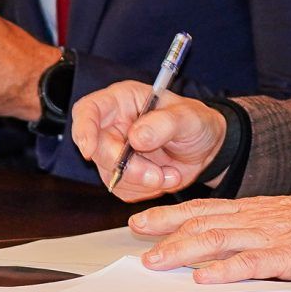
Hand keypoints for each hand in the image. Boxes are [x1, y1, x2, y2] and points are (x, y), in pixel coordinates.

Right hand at [70, 80, 227, 197]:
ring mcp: (116, 151)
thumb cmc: (196, 123)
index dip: (83, 129)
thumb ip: (164, 124)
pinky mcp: (124, 174)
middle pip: (96, 149)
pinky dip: (146, 190)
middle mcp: (114, 125)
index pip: (88, 110)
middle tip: (155, 175)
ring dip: (141, 182)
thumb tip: (136, 137)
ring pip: (109, 174)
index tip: (89, 150)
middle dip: (126, 167)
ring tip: (170, 174)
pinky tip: (166, 178)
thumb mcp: (188, 118)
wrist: (207, 148)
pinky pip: (123, 189)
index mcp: (123, 101)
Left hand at [130, 193, 290, 282]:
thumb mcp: (290, 218)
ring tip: (156, 261)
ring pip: (219, 240)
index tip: (143, 220)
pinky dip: (226, 271)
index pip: (207, 209)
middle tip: (136, 237)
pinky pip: (253, 264)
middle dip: (166, 229)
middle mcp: (260, 218)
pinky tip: (206, 278)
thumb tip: (229, 242)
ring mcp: (274, 237)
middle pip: (204, 221)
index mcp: (260, 209)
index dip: (172, 214)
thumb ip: (260, 227)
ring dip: (183, 250)